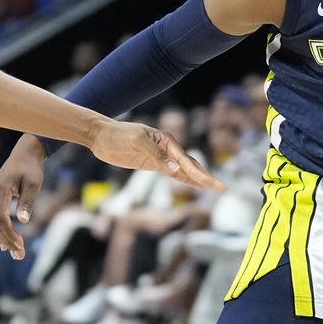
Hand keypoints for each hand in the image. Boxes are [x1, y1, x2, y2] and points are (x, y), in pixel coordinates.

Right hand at [0, 134, 46, 258]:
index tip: (20, 246)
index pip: (0, 218)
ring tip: (17, 254)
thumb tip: (23, 221)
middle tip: (20, 256)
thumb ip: (27, 201)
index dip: (9, 234)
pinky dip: (2, 230)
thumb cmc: (31, 168)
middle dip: (7, 240)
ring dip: (4, 238)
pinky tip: (7, 244)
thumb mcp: (34, 184)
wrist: (24, 154)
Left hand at [87, 120, 221, 193]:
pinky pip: (173, 173)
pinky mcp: (153, 164)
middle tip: (221, 188)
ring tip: (213, 187)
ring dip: (198, 178)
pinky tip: (194, 184)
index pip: (185, 159)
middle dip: (205, 176)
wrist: (101, 136)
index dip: (197, 172)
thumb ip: (156, 156)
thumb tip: (175, 168)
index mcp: (166, 140)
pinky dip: (184, 179)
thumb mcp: (136, 142)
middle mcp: (167, 147)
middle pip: (190, 164)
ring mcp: (161, 157)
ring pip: (184, 169)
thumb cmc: (118, 135)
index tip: (207, 183)